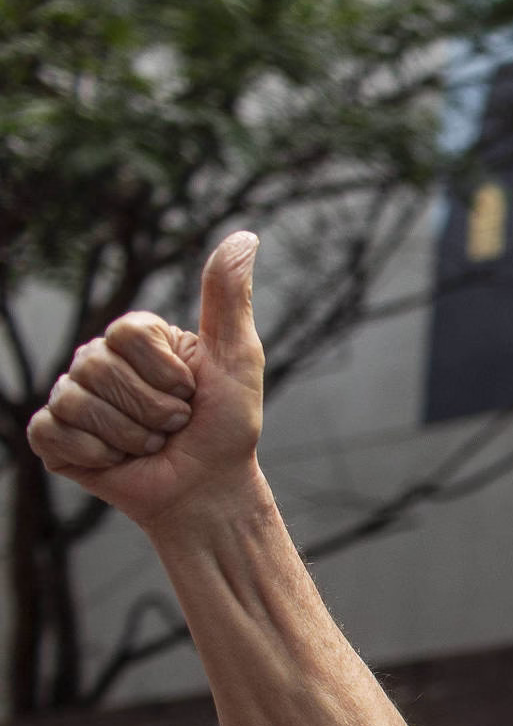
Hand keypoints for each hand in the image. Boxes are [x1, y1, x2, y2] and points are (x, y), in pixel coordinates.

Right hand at [25, 230, 266, 530]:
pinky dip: (96, 453)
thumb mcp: (237, 359)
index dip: (166, 373)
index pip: (127, 333)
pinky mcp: (54, 437)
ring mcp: (72, 397)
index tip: (191, 392)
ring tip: (152, 445)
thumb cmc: (226, 427)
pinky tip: (117, 460)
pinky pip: (55, 432)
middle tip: (174, 426)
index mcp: (135, 338)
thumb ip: (230, 299)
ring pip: (79, 402)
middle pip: (100, 368)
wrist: (207, 490)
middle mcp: (97, 360)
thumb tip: (245, 236)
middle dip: (152, 410)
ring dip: (131, 435)